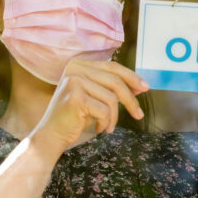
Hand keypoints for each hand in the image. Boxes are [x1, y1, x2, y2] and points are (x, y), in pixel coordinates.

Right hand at [30, 59, 148, 155]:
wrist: (52, 134)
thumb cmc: (76, 116)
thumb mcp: (96, 97)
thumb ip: (114, 88)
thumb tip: (140, 85)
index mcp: (79, 63)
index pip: (112, 67)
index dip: (132, 77)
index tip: (145, 88)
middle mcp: (75, 68)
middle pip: (115, 81)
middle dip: (130, 100)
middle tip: (139, 114)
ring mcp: (74, 81)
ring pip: (111, 98)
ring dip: (114, 117)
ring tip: (108, 126)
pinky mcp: (76, 97)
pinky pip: (104, 110)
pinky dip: (105, 122)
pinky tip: (98, 128)